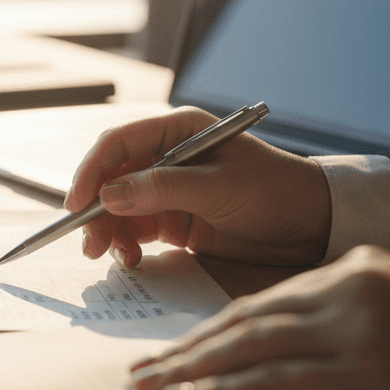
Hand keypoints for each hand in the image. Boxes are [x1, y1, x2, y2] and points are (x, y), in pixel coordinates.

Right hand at [64, 107, 330, 266]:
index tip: (77, 203)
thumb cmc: (274, 191)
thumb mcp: (218, 187)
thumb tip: (108, 196)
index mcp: (177, 132)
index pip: (118, 144)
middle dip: (96, 209)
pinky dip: (127, 243)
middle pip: (112, 178)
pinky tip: (132, 257)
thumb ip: (162, 190)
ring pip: (119, 208)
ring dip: (108, 230)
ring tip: (110, 254)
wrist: (312, 225)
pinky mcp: (174, 220)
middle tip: (88, 242)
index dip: (91, 172)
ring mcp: (169, 190)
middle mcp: (167, 157)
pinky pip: (136, 229)